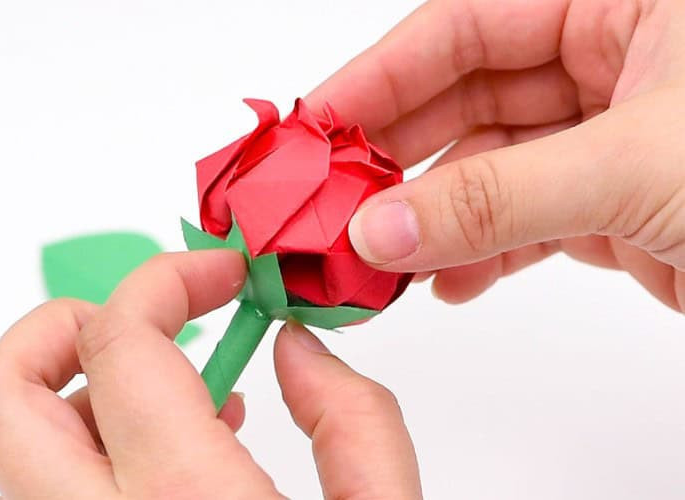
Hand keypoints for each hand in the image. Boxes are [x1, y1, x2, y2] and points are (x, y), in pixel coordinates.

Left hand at [0, 250, 420, 498]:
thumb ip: (353, 417)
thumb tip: (292, 349)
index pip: (120, 343)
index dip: (166, 279)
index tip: (215, 274)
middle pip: (0, 394)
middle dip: (66, 323)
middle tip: (146, 316)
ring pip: (11, 447)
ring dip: (82, 389)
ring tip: (175, 391)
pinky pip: (48, 492)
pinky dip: (91, 449)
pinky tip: (172, 460)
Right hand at [308, 0, 684, 310]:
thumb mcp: (630, 168)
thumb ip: (498, 199)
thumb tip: (382, 231)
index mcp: (617, 6)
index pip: (465, 28)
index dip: (382, 77)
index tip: (319, 128)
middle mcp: (605, 64)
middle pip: (464, 102)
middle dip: (398, 161)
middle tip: (335, 205)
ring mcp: (603, 140)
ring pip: (487, 172)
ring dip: (432, 220)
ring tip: (380, 260)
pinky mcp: (609, 208)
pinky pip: (523, 223)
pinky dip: (480, 255)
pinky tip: (445, 283)